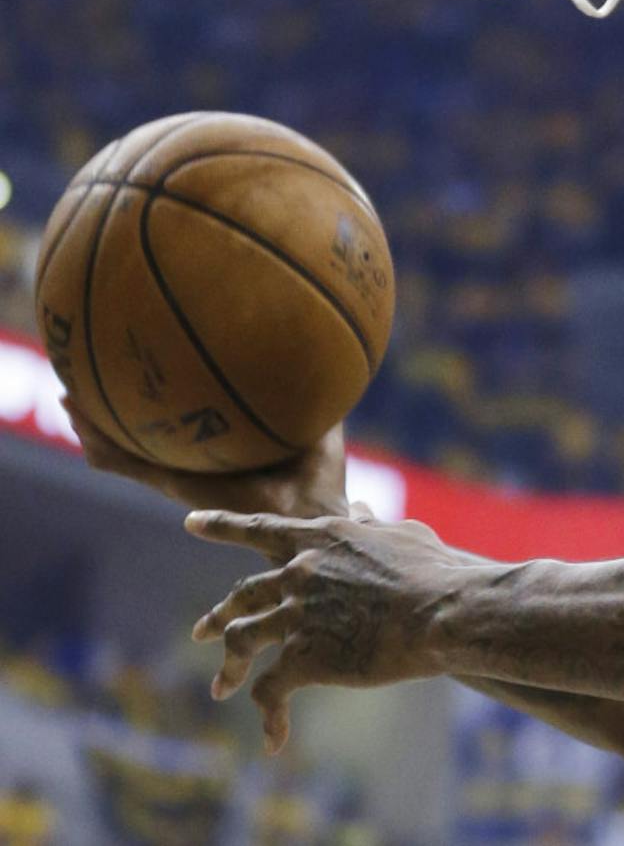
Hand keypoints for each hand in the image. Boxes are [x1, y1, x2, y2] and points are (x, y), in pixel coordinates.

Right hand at [64, 397, 349, 520]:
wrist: (312, 512)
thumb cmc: (319, 471)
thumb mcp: (313, 417)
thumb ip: (310, 387)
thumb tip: (316, 346)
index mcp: (220, 447)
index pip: (183, 425)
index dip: (160, 403)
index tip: (140, 373)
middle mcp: (195, 463)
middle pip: (143, 437)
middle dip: (115, 412)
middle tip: (87, 383)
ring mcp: (181, 476)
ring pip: (124, 452)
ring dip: (95, 427)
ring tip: (70, 398)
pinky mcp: (178, 487)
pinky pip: (131, 466)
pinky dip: (104, 447)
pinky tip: (84, 425)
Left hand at [186, 510, 471, 753]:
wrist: (442, 610)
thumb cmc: (434, 570)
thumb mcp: (403, 534)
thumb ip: (373, 524)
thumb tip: (363, 509)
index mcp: (320, 539)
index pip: (259, 529)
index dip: (221, 526)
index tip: (191, 522)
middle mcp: (298, 573)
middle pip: (243, 594)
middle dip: (219, 615)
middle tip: (201, 631)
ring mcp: (296, 615)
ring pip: (241, 640)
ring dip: (229, 667)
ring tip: (222, 687)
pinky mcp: (303, 658)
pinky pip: (269, 691)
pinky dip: (268, 715)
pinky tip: (274, 740)